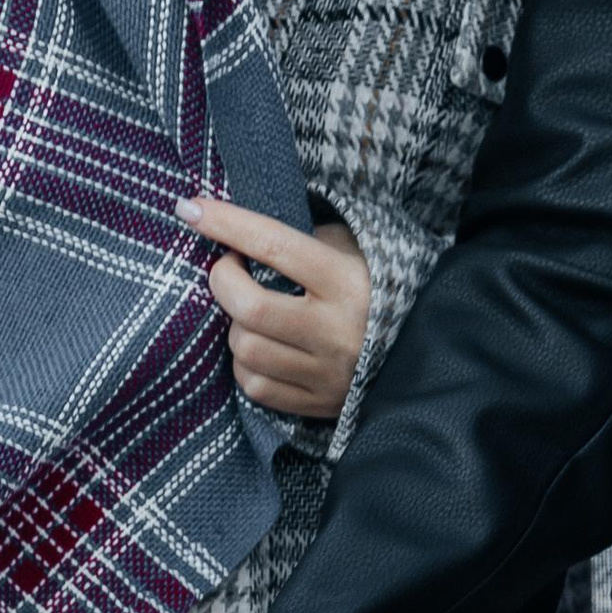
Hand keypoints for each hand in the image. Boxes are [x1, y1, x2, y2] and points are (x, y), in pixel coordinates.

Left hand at [179, 195, 372, 418]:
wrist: (420, 350)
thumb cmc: (376, 287)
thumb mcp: (353, 249)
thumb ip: (303, 239)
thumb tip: (239, 234)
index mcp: (347, 281)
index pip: (274, 245)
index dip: (227, 224)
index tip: (191, 208)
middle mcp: (336, 330)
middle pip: (249, 308)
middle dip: (222, 282)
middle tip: (229, 269)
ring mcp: (326, 373)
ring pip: (246, 350)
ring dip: (234, 326)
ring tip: (250, 312)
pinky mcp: (318, 405)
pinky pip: (256, 386)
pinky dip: (245, 364)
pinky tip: (260, 346)